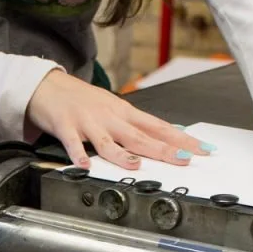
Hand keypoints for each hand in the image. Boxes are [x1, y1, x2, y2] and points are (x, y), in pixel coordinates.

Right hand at [26, 70, 212, 171]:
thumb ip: (137, 125)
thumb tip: (167, 135)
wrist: (49, 85)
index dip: (183, 139)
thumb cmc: (83, 100)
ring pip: (108, 142)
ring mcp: (88, 122)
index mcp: (125, 113)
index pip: (160, 127)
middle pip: (140, 136)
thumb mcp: (114, 108)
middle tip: (184, 159)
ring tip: (136, 164)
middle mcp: (110, 117)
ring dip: (122, 154)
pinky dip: (78, 155)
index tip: (203, 149)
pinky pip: (72, 143)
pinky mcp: (66, 126)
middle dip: (164, 149)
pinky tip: (84, 166)